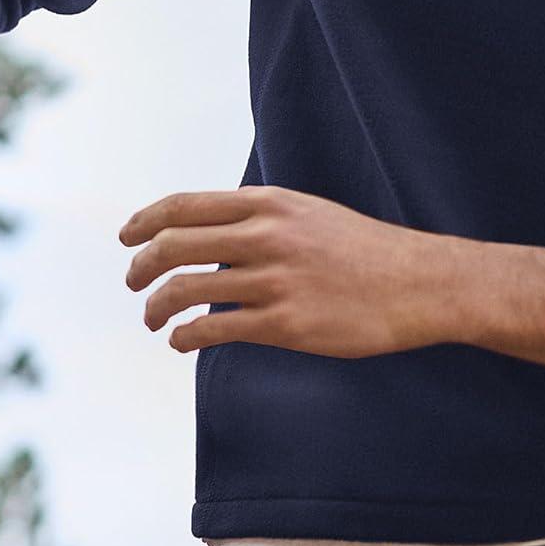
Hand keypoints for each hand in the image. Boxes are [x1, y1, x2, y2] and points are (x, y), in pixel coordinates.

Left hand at [118, 186, 459, 357]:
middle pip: (173, 244)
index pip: (185, 204)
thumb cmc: (362, 251)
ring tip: (153, 319)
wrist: (417, 284)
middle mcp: (267, 235)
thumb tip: (210, 230)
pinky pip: (212, 330)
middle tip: (134, 283)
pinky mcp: (284, 323)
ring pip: (184, 290)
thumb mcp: (309, 214)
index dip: (145, 220)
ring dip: (155, 308)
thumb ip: (261, 218)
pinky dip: (184, 338)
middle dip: (141, 266)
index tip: (127, 237)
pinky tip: (183, 342)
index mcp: (271, 204)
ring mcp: (275, 280)